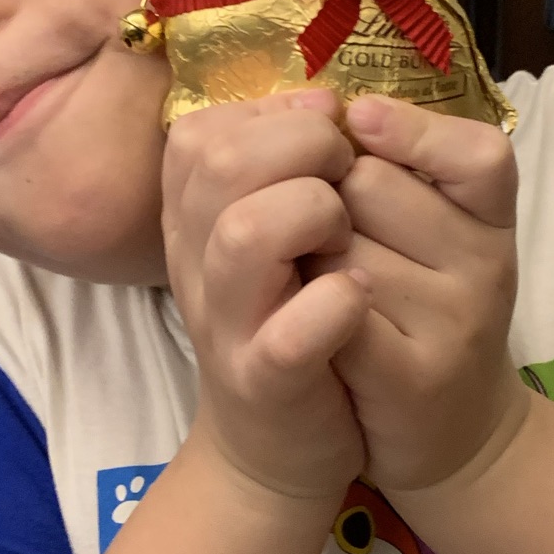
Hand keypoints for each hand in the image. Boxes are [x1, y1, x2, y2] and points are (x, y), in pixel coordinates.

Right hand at [162, 90, 369, 500]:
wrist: (279, 452)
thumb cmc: (293, 322)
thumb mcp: (277, 237)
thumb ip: (281, 169)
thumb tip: (323, 102)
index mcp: (193, 217)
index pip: (204, 129)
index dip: (276, 118)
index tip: (326, 141)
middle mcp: (195, 262)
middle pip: (221, 160)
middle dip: (304, 149)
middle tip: (346, 180)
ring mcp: (225, 323)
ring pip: (246, 232)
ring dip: (316, 215)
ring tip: (348, 237)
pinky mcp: (264, 381)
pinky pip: (290, 331)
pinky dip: (335, 304)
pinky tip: (360, 297)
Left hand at [319, 96, 526, 493]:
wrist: (449, 437)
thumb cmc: (419, 314)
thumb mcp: (432, 234)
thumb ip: (396, 168)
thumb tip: (322, 103)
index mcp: (492, 218)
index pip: (478, 153)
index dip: (413, 129)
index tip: (356, 120)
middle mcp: (488, 266)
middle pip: (370, 187)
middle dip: (325, 201)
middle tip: (328, 242)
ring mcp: (457, 323)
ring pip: (341, 248)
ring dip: (307, 260)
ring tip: (319, 289)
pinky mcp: (415, 378)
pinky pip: (336, 311)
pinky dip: (306, 310)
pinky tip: (307, 323)